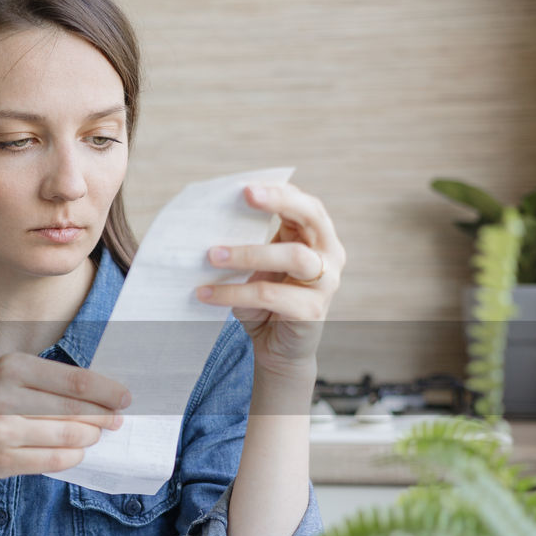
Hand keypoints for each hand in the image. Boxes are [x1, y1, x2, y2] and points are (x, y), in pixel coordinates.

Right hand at [0, 352, 128, 482]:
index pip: (75, 381)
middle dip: (103, 417)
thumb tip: (101, 394)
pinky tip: (76, 453)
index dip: (107, 392)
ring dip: (89, 438)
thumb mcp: (7, 376)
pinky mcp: (3, 459)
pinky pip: (54, 461)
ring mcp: (3, 430)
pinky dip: (72, 457)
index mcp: (12, 367)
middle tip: (116, 421)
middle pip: (75, 410)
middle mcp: (5, 396)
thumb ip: (46, 382)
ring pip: (68, 437)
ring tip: (93, 436)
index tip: (126, 398)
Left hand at [196, 183, 345, 376]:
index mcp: (315, 236)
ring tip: (211, 256)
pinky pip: (270, 295)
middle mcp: (329, 254)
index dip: (279, 191)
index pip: (303, 204)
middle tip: (246, 196)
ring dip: (248, 253)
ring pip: (293, 257)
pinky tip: (206, 293)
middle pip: (312, 217)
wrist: (278, 349)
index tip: (247, 186)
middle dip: (280, 202)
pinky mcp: (312, 312)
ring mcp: (326, 283)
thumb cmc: (265, 301)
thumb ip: (247, 243)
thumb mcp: (256, 267)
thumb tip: (208, 225)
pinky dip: (234, 293)